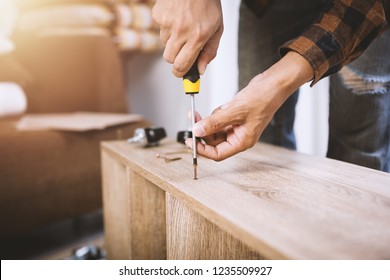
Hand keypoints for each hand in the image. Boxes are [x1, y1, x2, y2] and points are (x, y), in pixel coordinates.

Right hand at [152, 0, 222, 76]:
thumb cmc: (208, 4)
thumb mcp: (217, 29)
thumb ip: (209, 51)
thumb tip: (201, 70)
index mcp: (197, 36)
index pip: (181, 66)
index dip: (180, 73)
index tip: (181, 73)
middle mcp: (181, 31)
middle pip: (169, 59)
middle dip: (176, 58)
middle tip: (184, 50)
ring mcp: (167, 23)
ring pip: (164, 45)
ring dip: (173, 41)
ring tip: (183, 26)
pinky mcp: (158, 15)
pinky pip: (160, 30)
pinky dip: (167, 27)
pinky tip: (176, 17)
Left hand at [185, 51, 313, 160]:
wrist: (273, 84)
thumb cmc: (263, 99)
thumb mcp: (235, 111)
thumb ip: (214, 122)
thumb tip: (197, 131)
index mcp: (242, 142)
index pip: (218, 154)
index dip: (202, 150)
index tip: (190, 141)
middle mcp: (239, 136)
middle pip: (213, 142)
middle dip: (203, 131)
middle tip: (193, 119)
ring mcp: (237, 127)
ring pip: (214, 129)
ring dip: (209, 120)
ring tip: (217, 108)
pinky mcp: (235, 117)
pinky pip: (219, 119)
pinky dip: (216, 113)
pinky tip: (223, 106)